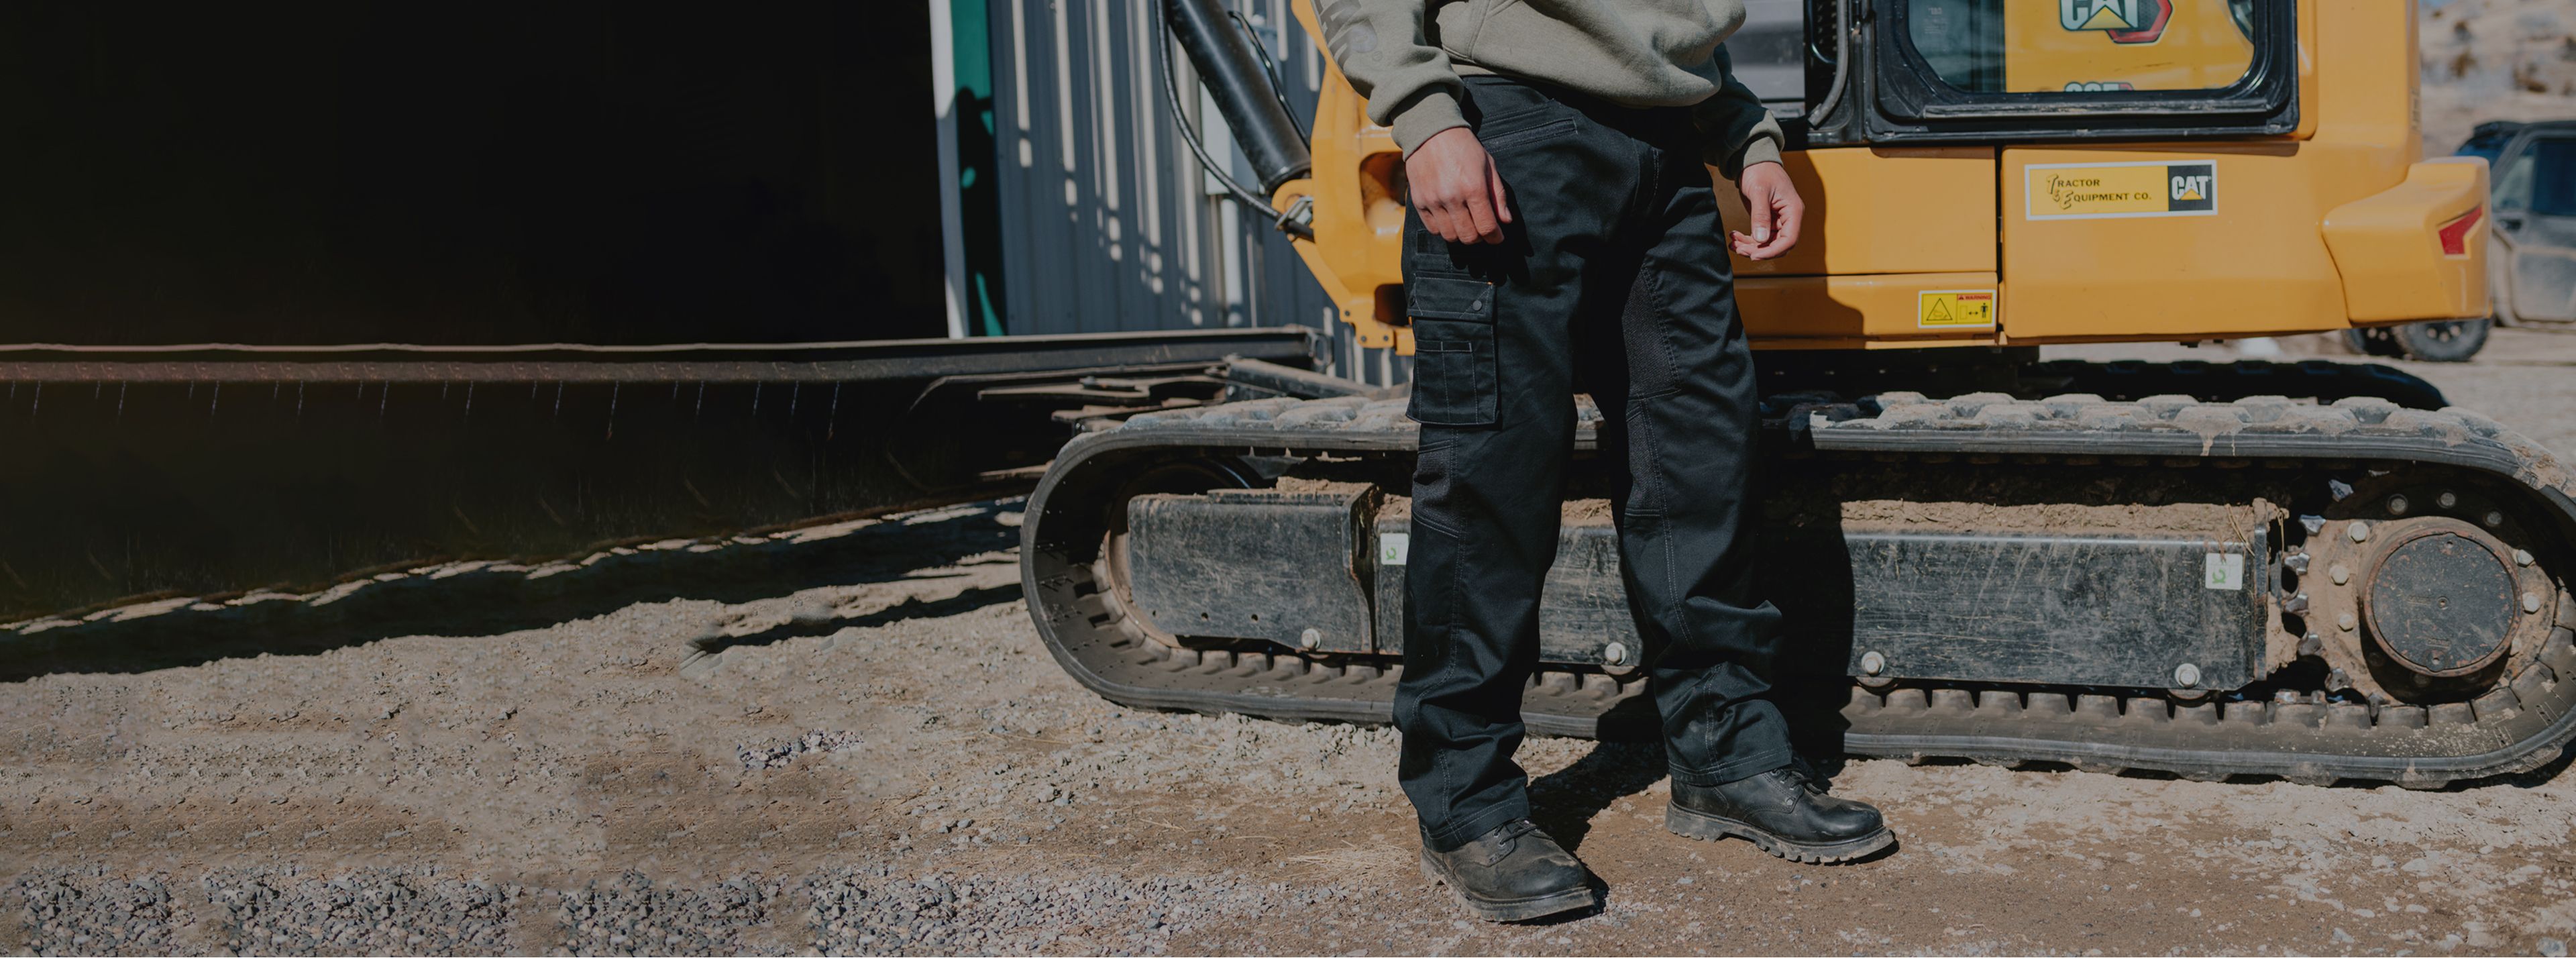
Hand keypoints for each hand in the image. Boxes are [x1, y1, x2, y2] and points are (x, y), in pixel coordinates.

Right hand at [1406, 126, 1511, 244]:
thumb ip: (1498, 194)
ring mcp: (1433, 201)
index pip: (1487, 226)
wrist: (1431, 132)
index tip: (1497, 237)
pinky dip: (1444, 230)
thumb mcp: (1488, 165)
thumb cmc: (1463, 147)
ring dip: (1461, 235)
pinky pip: (1433, 229)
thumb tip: (1506, 220)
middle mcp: (1452, 197)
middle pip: (1469, 236)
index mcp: (1473, 187)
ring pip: (1450, 236)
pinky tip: (1450, 219)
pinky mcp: (1419, 202)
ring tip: (1466, 224)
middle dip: (1479, 237)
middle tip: (1482, 229)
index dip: (1495, 237)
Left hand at [1730, 161, 1802, 259]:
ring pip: (1767, 244)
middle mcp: (1788, 218)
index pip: (1789, 239)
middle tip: (1739, 249)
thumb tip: (1760, 239)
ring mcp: (1778, 221)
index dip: (1773, 251)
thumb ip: (1760, 215)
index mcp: (1793, 210)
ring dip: (1750, 247)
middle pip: (1778, 245)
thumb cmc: (1761, 171)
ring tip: (1734, 243)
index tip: (1755, 255)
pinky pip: (1759, 238)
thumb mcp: (1759, 192)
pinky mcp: (1767, 221)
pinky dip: (1747, 240)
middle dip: (1758, 250)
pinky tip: (1734, 237)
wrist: (1754, 162)